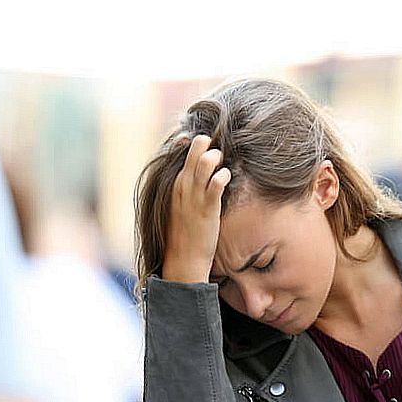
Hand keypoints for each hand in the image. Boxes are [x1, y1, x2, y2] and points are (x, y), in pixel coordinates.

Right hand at [161, 134, 231, 283]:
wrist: (183, 258)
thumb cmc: (184, 233)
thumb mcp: (180, 206)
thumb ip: (187, 188)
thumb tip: (199, 175)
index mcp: (175, 182)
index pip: (182, 149)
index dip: (195, 143)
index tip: (205, 144)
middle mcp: (183, 184)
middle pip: (195, 149)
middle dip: (209, 144)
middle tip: (218, 151)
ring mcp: (194, 195)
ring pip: (206, 162)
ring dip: (218, 157)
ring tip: (222, 164)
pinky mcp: (207, 206)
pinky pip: (217, 182)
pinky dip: (224, 176)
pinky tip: (227, 178)